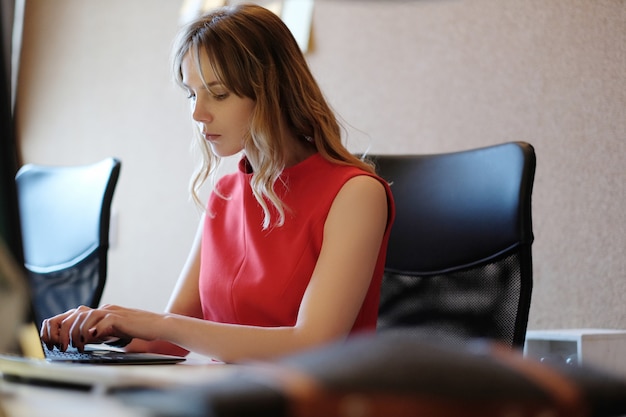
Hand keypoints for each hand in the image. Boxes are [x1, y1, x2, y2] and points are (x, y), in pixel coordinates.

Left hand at [40, 304, 162, 351]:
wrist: (158, 325)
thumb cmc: (139, 330)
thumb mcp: (115, 331)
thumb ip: (100, 332)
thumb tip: (84, 340)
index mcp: (102, 311)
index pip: (75, 314)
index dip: (63, 327)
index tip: (57, 342)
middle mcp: (105, 309)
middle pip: (76, 314)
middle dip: (65, 332)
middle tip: (63, 347)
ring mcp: (112, 312)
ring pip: (85, 317)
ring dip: (77, 333)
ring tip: (78, 346)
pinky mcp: (120, 319)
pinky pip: (101, 323)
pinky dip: (94, 332)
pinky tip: (93, 341)